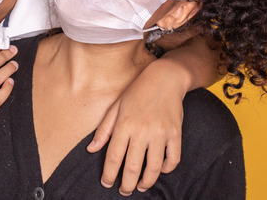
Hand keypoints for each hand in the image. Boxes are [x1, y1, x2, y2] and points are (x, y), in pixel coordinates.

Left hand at [88, 60, 185, 195]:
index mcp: (124, 124)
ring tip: (141, 187)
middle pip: (132, 167)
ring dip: (146, 182)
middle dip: (126, 184)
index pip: (114, 157)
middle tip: (124, 191)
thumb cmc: (137, 91)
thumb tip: (91, 149)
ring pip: (153, 168)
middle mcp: (142, 131)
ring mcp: (160, 133)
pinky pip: (173, 159)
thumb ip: (104, 129)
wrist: (165, 78)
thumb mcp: (116, 106)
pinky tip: (159, 171)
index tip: (106, 183)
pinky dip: (166, 169)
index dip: (109, 174)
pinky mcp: (175, 133)